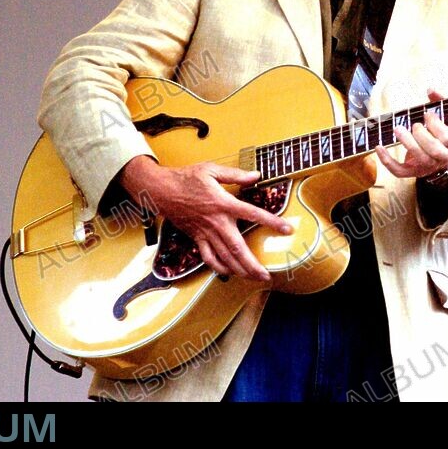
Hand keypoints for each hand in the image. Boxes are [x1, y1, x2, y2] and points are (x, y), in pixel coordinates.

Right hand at [118, 155, 293, 280]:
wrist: (160, 190)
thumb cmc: (186, 178)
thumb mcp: (212, 170)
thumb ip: (236, 174)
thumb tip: (256, 175)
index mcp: (223, 203)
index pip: (252, 214)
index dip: (271, 221)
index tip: (286, 229)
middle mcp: (216, 222)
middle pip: (237, 247)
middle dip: (252, 264)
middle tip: (266, 275)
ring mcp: (205, 232)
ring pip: (224, 256)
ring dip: (239, 270)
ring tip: (253, 278)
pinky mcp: (196, 238)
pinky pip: (208, 257)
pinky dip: (218, 267)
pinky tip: (229, 273)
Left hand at [375, 88, 447, 179]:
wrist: (443, 157)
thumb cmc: (444, 132)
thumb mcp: (447, 117)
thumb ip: (440, 102)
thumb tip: (430, 89)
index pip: (447, 138)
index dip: (436, 126)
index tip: (427, 114)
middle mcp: (443, 157)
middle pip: (434, 150)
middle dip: (421, 135)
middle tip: (414, 124)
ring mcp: (428, 166)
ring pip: (419, 160)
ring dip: (407, 143)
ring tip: (398, 128)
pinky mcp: (413, 172)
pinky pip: (399, 171)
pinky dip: (387, 161)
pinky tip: (379, 147)